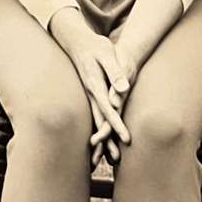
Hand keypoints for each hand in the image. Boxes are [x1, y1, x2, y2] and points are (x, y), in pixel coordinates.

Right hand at [89, 43, 138, 169]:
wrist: (76, 40)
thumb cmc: (95, 46)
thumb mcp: (106, 54)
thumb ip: (115, 72)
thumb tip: (124, 89)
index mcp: (95, 86)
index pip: (108, 109)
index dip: (117, 125)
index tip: (126, 139)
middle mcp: (91, 94)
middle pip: (99, 122)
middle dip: (106, 142)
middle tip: (116, 160)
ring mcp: (89, 96)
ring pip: (95, 122)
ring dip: (100, 141)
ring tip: (104, 160)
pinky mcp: (90, 95)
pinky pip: (95, 117)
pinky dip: (98, 131)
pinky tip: (100, 143)